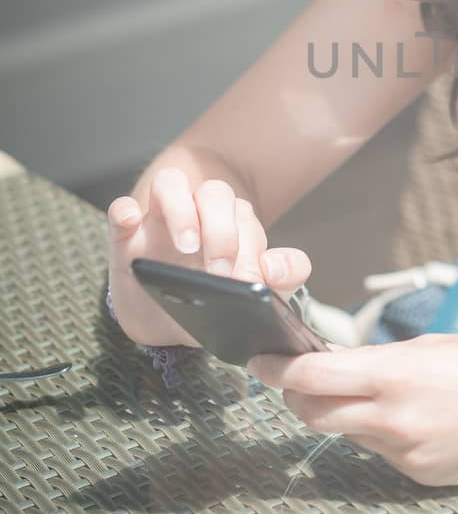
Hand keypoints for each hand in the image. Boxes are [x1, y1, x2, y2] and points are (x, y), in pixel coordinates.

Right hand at [107, 166, 311, 347]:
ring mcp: (159, 222)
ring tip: (187, 246)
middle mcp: (198, 215)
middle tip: (221, 273)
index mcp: (232, 225)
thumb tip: (275, 266)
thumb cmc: (216, 303)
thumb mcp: (253, 297)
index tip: (249, 281)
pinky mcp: (126, 239)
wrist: (169, 328)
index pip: (244, 216)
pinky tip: (130, 220)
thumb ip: (281, 279)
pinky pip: (120, 210)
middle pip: (214, 194)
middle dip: (222, 232)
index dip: (251, 246)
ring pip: (171, 185)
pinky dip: (124, 211)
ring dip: (181, 211)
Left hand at [248, 333, 457, 486]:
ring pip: (348, 435)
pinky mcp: (420, 477)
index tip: (260, 359)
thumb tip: (336, 362)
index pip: (315, 376)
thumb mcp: (439, 345)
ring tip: (372, 392)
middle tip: (298, 377)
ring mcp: (408, 455)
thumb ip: (383, 358)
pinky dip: (379, 433)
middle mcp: (397, 421)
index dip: (278, 368)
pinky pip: (381, 453)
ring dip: (344, 414)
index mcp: (401, 375)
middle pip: (314, 414)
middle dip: (298, 395)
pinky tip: (411, 417)